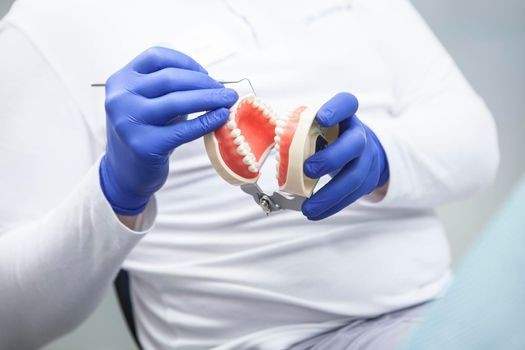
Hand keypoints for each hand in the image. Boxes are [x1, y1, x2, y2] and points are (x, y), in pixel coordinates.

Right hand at [100, 47, 237, 214]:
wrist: (126, 172)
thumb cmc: (146, 131)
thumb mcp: (148, 102)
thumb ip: (170, 87)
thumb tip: (214, 82)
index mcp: (120, 81)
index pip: (156, 57)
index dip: (186, 62)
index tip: (206, 74)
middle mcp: (120, 98)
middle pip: (170, 78)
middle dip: (204, 82)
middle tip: (225, 90)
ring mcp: (129, 122)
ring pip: (178, 101)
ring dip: (209, 98)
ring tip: (228, 100)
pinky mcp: (144, 145)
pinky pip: (183, 130)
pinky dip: (207, 121)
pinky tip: (221, 118)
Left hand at [301, 92, 388, 219]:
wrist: (362, 150)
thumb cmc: (329, 136)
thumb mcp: (318, 126)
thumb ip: (301, 129)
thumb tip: (270, 140)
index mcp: (346, 115)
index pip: (346, 103)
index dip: (336, 109)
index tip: (322, 118)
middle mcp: (359, 134)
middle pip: (354, 144)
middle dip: (331, 158)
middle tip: (308, 169)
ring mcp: (367, 158)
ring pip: (355, 176)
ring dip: (330, 194)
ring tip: (308, 208)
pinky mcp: (368, 179)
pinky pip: (353, 195)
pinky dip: (333, 206)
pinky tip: (316, 214)